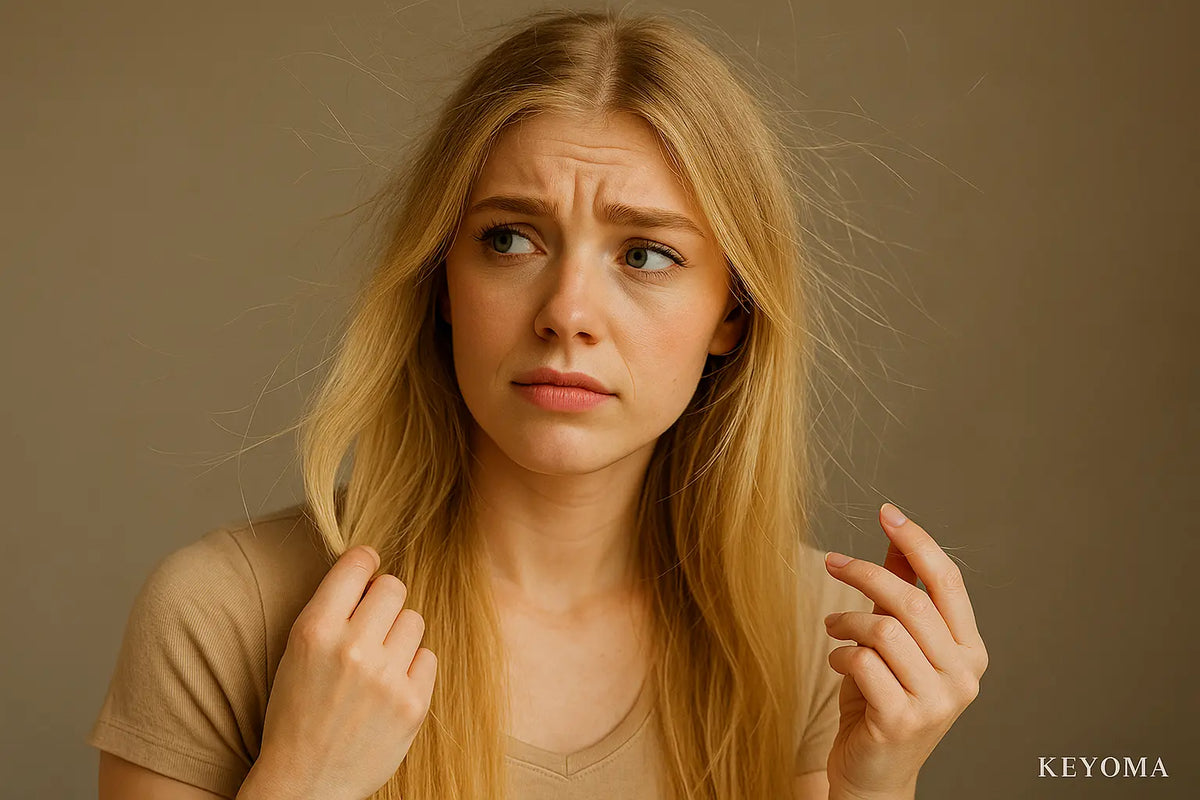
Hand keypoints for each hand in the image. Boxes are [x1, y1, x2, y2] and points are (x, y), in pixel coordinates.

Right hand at [254, 545, 437, 799]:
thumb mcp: (296, 654)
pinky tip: (391, 687)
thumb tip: (373, 574)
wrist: (305, 783)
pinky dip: (413, 668)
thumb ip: (332, 613)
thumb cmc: (296, 714)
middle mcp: (351, 649)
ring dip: (400, 635)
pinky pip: (428, 657)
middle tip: (374, 622)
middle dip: (385, 599)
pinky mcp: (412, 704)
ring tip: (379, 661)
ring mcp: (385, 677)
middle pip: (394, 587)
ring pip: (414, 620)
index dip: (366, 560)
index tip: (370, 564)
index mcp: (314, 631)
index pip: (356, 565)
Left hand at [821, 503, 987, 798]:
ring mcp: (937, 701)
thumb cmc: (883, 703)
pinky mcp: (903, 720)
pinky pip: (862, 663)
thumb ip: (901, 594)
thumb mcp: (896, 644)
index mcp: (970, 650)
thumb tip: (897, 539)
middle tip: (831, 562)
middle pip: (911, 601)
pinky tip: (838, 663)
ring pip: (883, 630)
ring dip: (846, 622)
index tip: (887, 512)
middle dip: (864, 573)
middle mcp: (963, 675)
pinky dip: (841, 655)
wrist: (873, 774)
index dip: (917, 542)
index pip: (948, 582)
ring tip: (833, 629)